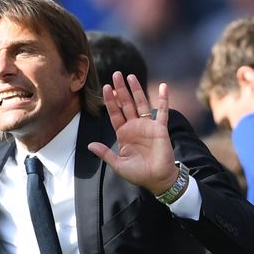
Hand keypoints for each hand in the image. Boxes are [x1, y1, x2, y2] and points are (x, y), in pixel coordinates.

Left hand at [87, 72, 176, 195]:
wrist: (158, 180)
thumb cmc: (138, 174)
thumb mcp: (118, 164)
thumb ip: (105, 153)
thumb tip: (90, 145)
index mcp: (123, 133)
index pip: (115, 113)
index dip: (110, 100)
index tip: (105, 87)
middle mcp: (134, 126)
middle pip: (126, 104)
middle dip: (121, 89)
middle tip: (116, 74)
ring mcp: (148, 125)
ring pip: (141, 103)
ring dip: (136, 89)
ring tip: (130, 76)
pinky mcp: (160, 128)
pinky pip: (162, 111)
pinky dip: (163, 99)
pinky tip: (163, 86)